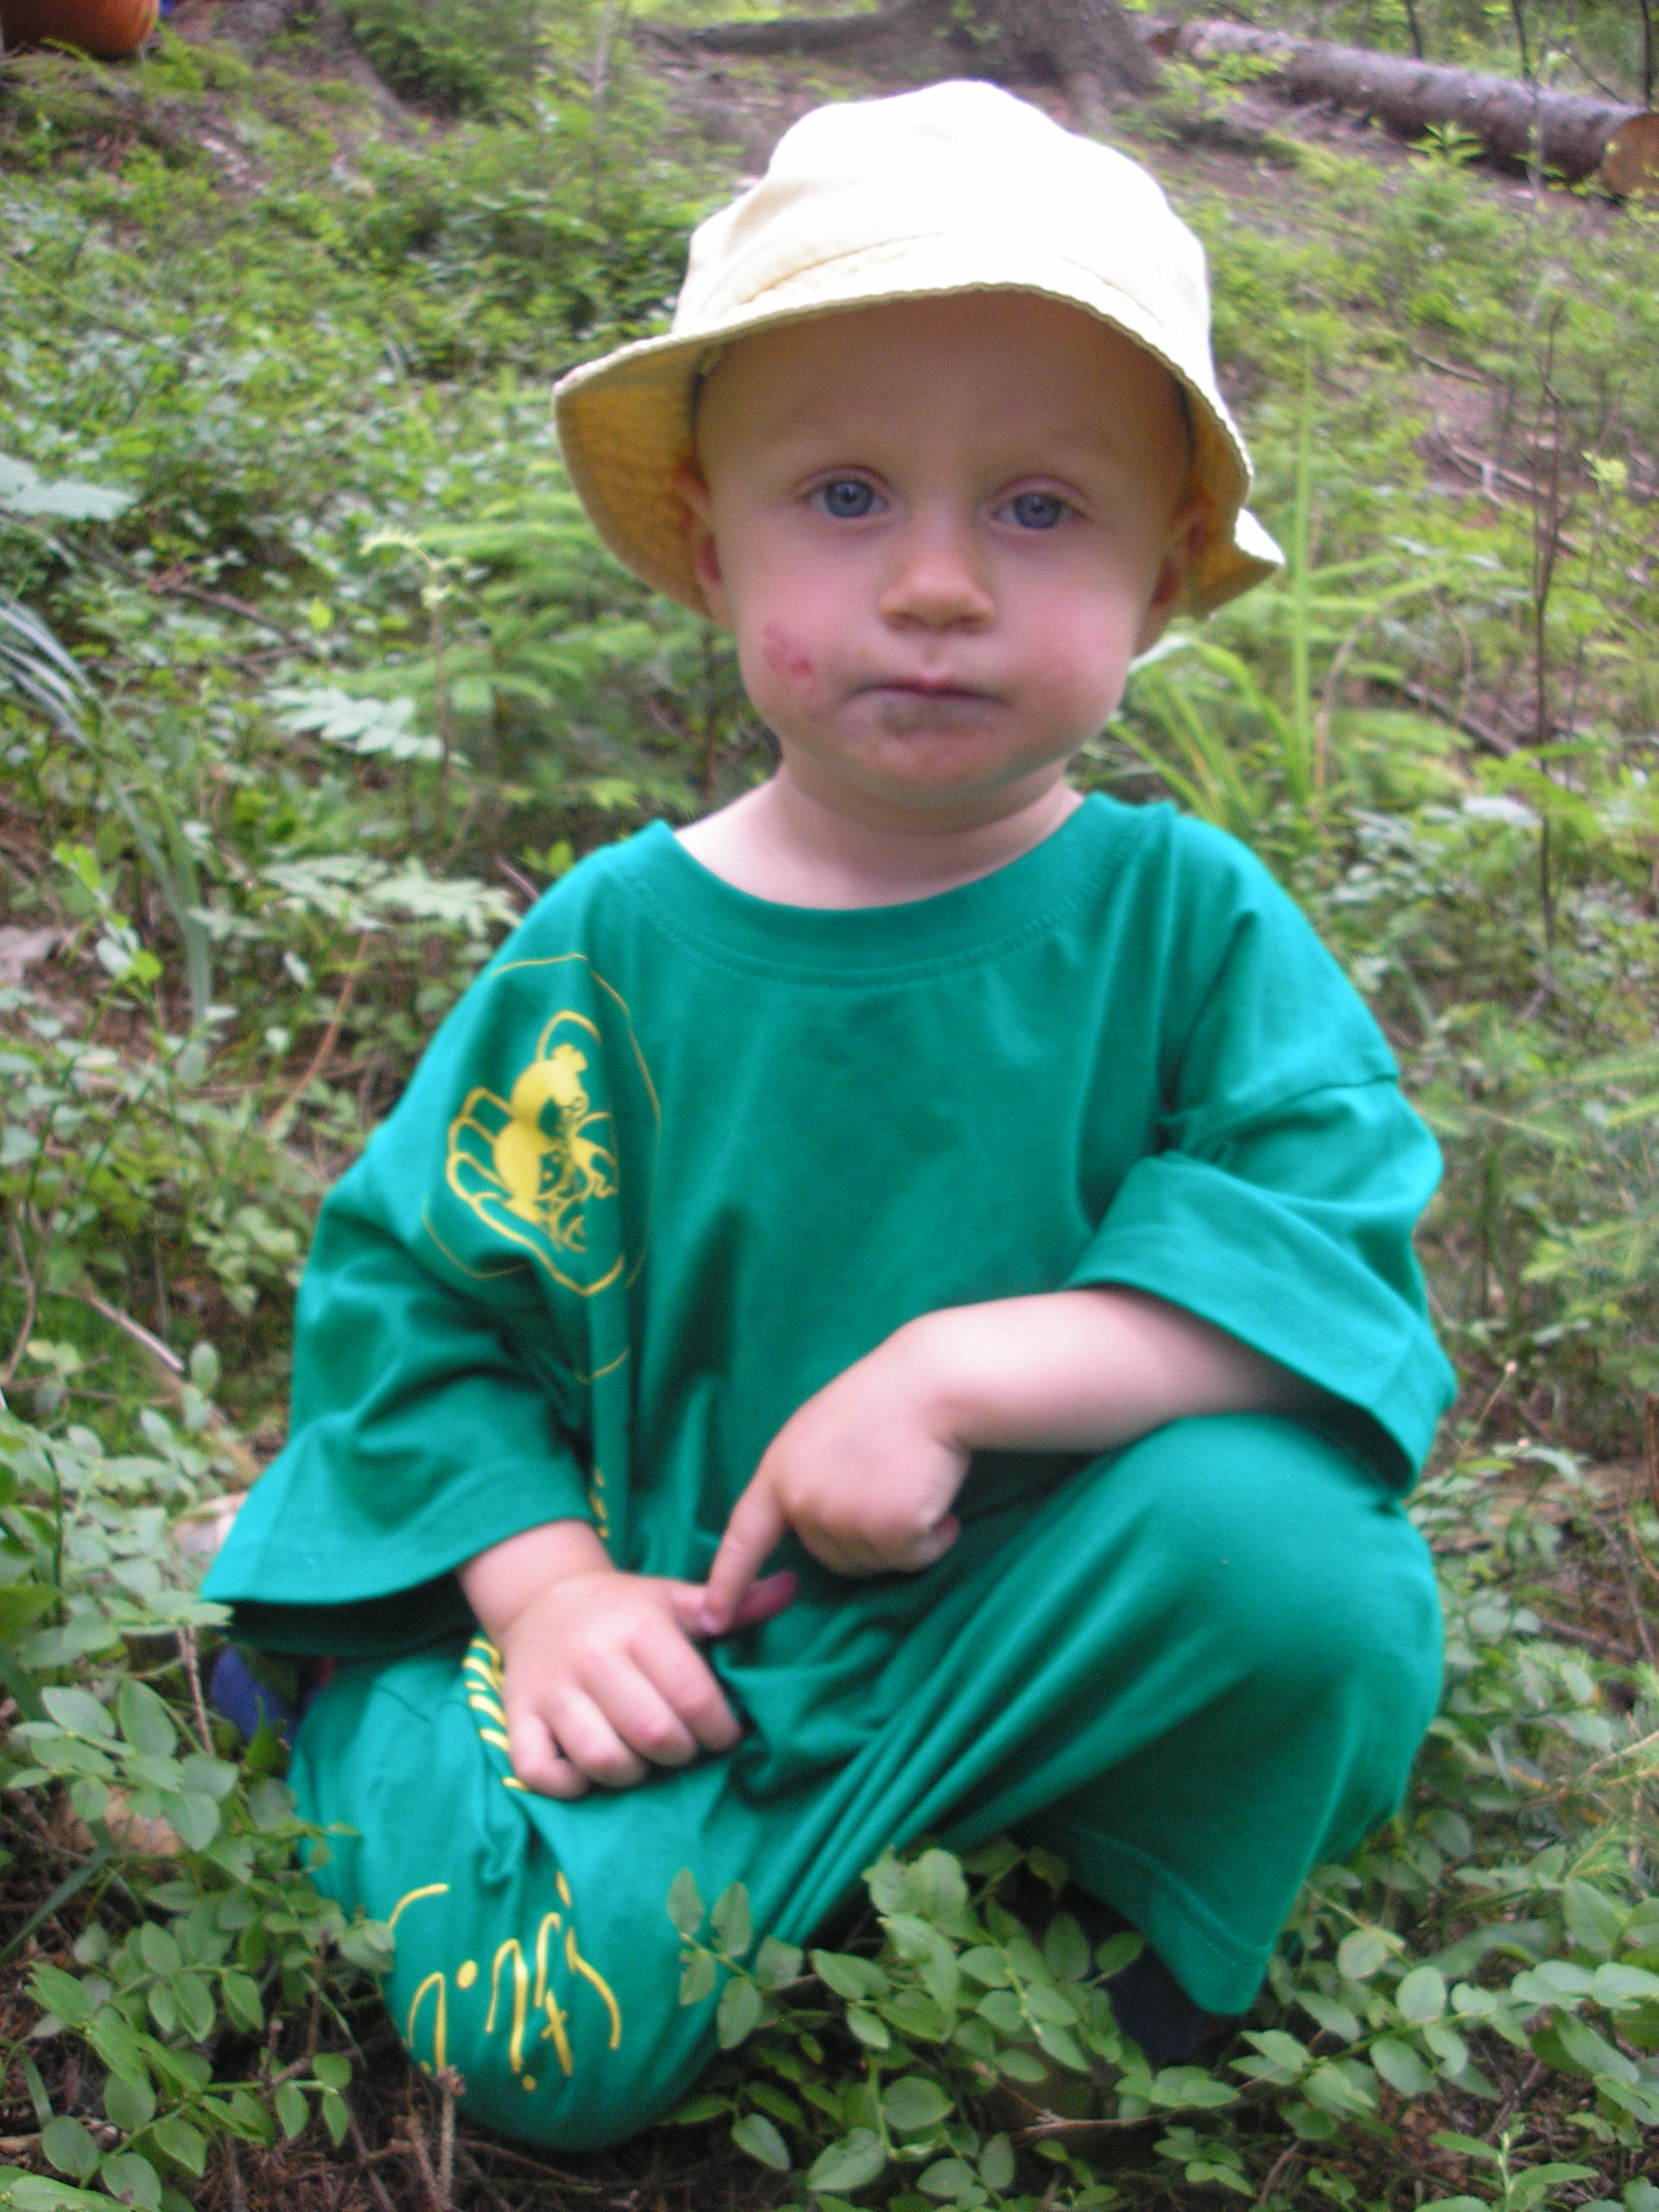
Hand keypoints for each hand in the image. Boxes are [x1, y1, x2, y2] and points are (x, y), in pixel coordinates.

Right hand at [461, 1522, 793, 1798]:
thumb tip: (791, 1588)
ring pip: (602, 1759)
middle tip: (685, 1746)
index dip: (720, 1729)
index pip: (693, 1696)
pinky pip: (539, 1772)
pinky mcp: (516, 1716)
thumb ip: (732, 1604)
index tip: (724, 1733)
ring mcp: (551, 1690)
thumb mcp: (674, 1598)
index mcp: (638, 1627)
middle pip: (653, 1733)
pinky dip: (570, 1784)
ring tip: (643, 1757)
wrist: (541, 1599)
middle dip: (681, 1752)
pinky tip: (591, 1770)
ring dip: (633, 1772)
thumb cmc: (622, 1608)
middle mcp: (592, 1657)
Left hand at [700, 1323, 968, 1633]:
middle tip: (890, 1479)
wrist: (934, 1384)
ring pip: (875, 1562)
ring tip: (913, 1478)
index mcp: (779, 1473)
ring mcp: (844, 1519)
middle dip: (866, 1534)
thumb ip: (803, 1479)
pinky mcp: (891, 1532)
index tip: (712, 1620)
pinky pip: (914, 1558)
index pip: (743, 1539)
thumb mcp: (818, 1433)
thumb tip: (809, 1525)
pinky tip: (936, 1496)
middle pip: (831, 1558)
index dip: (727, 1583)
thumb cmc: (886, 1399)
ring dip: (902, 1535)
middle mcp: (803, 1502)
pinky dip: (934, 1538)